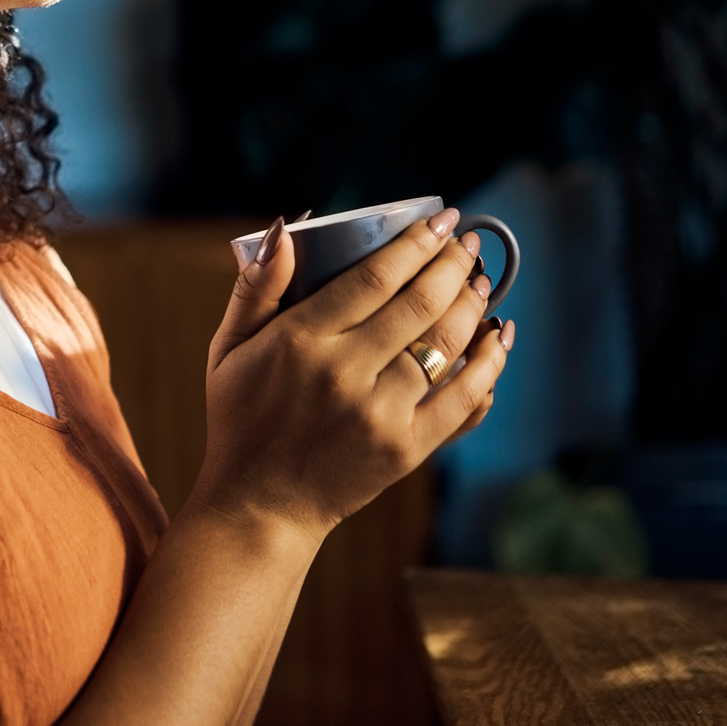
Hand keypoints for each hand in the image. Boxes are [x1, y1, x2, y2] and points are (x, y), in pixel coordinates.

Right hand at [190, 209, 511, 539]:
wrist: (259, 505)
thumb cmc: (241, 419)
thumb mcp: (228, 348)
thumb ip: (255, 288)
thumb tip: (285, 231)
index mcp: (300, 341)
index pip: (374, 277)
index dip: (415, 243)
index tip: (441, 220)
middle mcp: (343, 374)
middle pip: (419, 304)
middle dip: (453, 265)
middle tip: (467, 243)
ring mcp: (379, 414)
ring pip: (445, 345)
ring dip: (472, 306)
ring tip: (482, 281)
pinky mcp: (405, 450)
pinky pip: (462, 400)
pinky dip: (488, 366)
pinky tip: (498, 339)